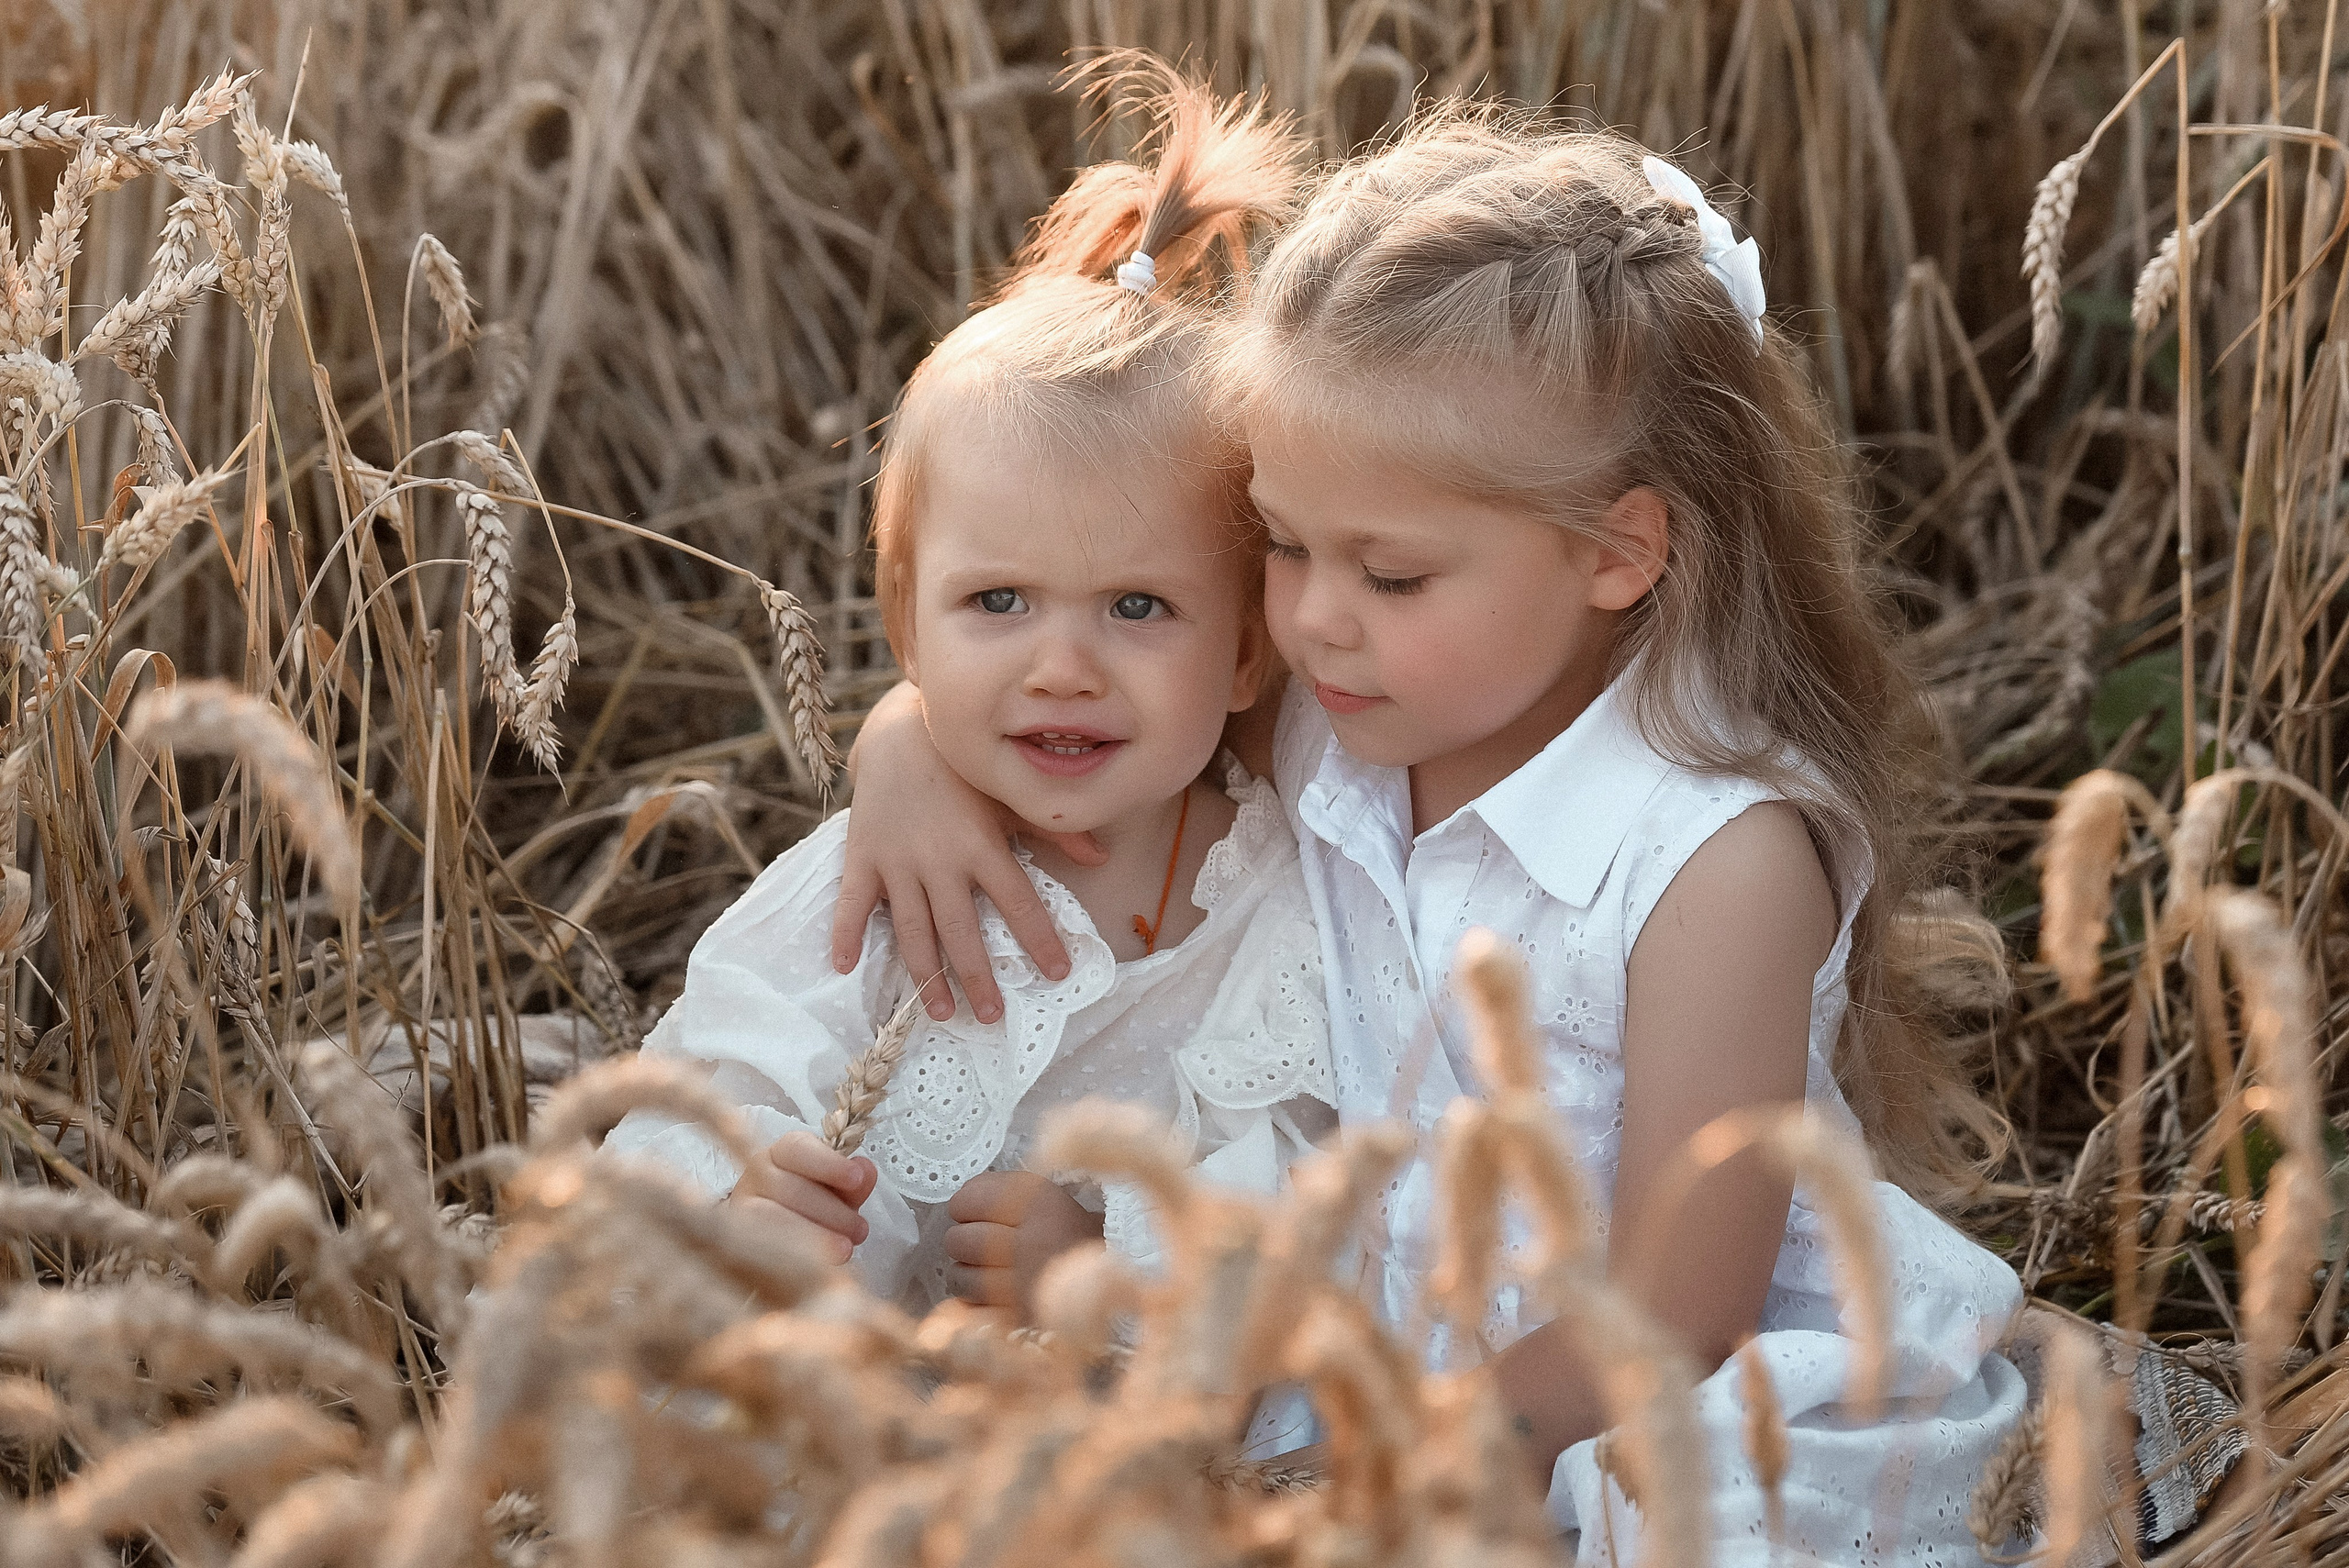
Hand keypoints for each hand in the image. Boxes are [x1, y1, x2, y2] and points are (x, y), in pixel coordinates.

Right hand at [726, 1131, 877, 1266]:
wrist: (777, 1244)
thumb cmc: (814, 1211)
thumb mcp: (838, 1196)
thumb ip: (854, 1185)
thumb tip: (866, 1171)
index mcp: (783, 1152)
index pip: (799, 1149)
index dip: (828, 1164)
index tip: (856, 1180)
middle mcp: (757, 1173)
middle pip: (790, 1187)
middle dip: (831, 1211)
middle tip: (860, 1230)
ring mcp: (741, 1205)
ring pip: (773, 1217)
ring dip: (813, 1235)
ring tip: (845, 1250)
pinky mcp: (736, 1240)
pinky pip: (762, 1247)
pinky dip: (792, 1255)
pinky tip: (817, 1264)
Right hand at [833, 682, 1103, 1023]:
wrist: (900, 732)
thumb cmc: (964, 771)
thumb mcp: (1011, 796)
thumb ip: (1055, 830)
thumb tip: (1104, 858)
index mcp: (982, 845)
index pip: (1018, 901)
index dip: (1039, 938)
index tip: (1059, 972)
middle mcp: (940, 859)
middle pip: (961, 930)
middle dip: (977, 977)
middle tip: (990, 1017)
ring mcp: (898, 861)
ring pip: (911, 929)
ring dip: (925, 975)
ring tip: (940, 1013)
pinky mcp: (863, 857)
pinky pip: (852, 902)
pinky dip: (845, 933)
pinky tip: (842, 967)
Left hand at [941, 1171, 1102, 1318]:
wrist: (1104, 1273)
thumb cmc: (1063, 1228)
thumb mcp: (1041, 1193)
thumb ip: (998, 1190)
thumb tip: (956, 1204)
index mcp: (1039, 1204)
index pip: (969, 1200)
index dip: (962, 1205)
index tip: (970, 1211)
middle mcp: (1032, 1243)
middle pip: (959, 1240)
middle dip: (961, 1239)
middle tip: (978, 1240)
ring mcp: (1025, 1285)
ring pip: (960, 1277)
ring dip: (965, 1272)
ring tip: (985, 1266)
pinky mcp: (1021, 1317)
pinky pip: (972, 1307)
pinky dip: (974, 1300)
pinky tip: (991, 1289)